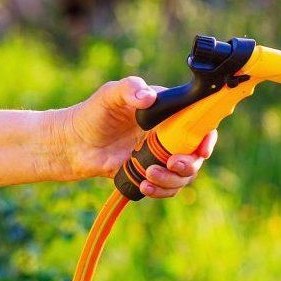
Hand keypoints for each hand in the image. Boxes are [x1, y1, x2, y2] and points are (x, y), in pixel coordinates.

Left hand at [52, 77, 217, 198]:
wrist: (73, 143)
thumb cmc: (93, 114)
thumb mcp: (110, 94)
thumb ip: (130, 89)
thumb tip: (148, 99)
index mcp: (168, 115)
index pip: (200, 125)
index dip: (207, 138)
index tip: (202, 148)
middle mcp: (170, 138)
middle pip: (196, 155)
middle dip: (189, 164)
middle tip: (172, 163)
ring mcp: (162, 158)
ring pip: (184, 175)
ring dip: (172, 180)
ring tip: (148, 174)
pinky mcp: (152, 175)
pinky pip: (169, 188)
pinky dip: (161, 190)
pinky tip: (145, 185)